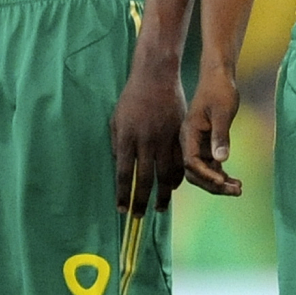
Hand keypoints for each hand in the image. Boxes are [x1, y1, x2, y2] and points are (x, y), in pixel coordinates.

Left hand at [110, 61, 184, 213]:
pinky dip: (177, 177)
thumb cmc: (132, 99)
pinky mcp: (178, 135)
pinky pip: (179, 162)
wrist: (156, 77)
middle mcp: (145, 141)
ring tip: (160, 208)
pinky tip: (174, 187)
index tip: (122, 210)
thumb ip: (117, 145)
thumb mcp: (116, 120)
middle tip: (139, 217)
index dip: (122, 194)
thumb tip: (120, 168)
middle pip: (143, 179)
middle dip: (140, 201)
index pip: (123, 174)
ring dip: (162, 194)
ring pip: (164, 174)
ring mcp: (163, 138)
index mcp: (126, 138)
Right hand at [182, 64, 242, 196]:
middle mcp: (188, 142)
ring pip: (203, 172)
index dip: (206, 175)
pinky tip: (235, 181)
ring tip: (238, 189)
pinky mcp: (205, 145)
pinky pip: (210, 166)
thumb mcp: (222, 113)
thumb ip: (220, 136)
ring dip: (218, 183)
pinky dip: (221, 175)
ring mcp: (196, 145)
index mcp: (187, 134)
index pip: (191, 163)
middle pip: (194, 173)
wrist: (218, 78)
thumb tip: (221, 160)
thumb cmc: (219, 91)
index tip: (223, 182)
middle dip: (213, 185)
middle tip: (235, 191)